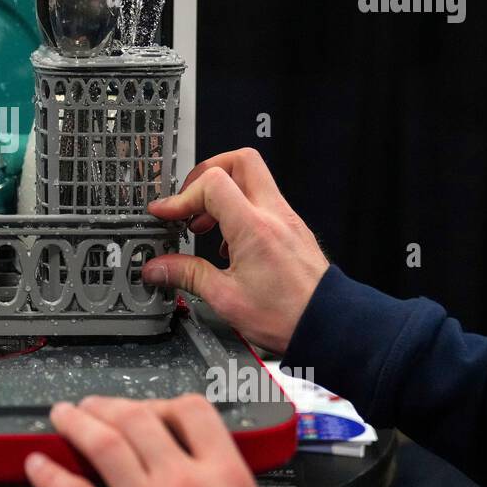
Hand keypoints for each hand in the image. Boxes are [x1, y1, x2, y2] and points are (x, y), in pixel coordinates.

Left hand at [25, 395, 285, 486]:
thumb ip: (224, 486)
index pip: (193, 411)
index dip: (166, 401)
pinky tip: (38, 466)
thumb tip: (204, 471)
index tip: (152, 407)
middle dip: (110, 405)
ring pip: (104, 443)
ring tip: (63, 416)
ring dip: (78, 422)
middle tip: (94, 405)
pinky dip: (50, 475)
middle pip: (139, 418)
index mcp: (226, 478)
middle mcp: (183, 484)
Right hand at [142, 147, 327, 354]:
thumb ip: (187, 275)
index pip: (212, 183)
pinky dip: (238, 209)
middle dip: (206, 174)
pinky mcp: (292, 228)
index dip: (181, 196)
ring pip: (252, 178)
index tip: (165, 214)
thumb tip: (158, 268)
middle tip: (189, 199)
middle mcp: (273, 215)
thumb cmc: (288, 315)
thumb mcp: (226, 298)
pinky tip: (228, 242)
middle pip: (239, 161)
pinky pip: (262, 201)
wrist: (328, 326)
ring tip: (203, 225)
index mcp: (254, 228)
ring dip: (222, 193)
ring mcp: (286, 219)